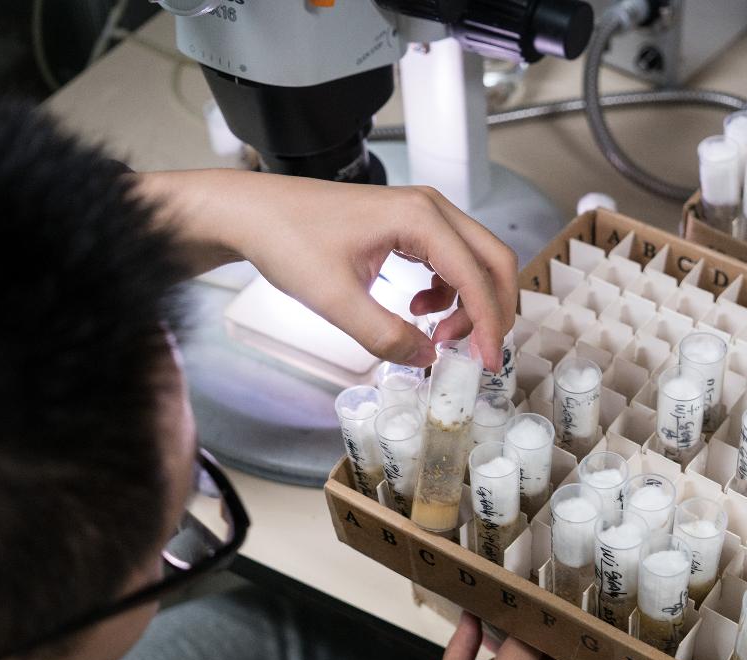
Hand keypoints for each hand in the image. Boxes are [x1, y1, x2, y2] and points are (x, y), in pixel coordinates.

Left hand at [137, 170, 517, 371]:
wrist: (253, 213)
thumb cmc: (287, 241)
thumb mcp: (335, 300)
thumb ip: (385, 335)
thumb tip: (426, 358)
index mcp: (419, 219)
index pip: (476, 276)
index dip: (487, 324)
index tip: (485, 363)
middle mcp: (430, 208)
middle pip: (493, 260)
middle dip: (493, 310)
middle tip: (478, 352)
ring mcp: (421, 213)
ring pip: (476, 260)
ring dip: (471, 302)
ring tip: (439, 334)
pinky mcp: (409, 224)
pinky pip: (451, 258)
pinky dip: (450, 290)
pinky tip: (419, 308)